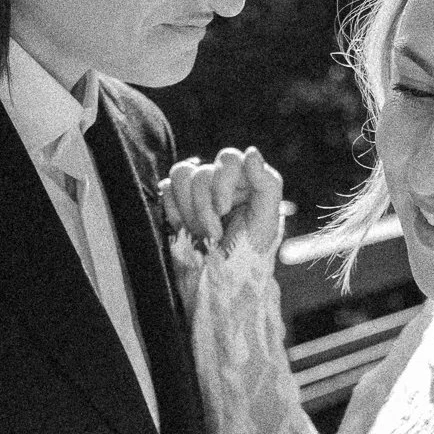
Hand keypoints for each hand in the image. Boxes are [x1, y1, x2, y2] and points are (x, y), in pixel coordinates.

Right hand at [164, 149, 283, 258]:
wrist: (221, 281)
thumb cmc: (249, 253)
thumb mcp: (267, 221)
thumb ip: (267, 184)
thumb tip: (252, 152)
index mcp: (246, 181)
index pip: (228, 159)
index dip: (222, 182)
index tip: (224, 210)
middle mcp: (222, 181)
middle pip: (202, 172)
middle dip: (204, 207)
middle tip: (215, 232)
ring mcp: (198, 191)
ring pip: (180, 174)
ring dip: (189, 209)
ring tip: (201, 233)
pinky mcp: (177, 202)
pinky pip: (166, 189)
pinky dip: (173, 211)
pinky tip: (185, 229)